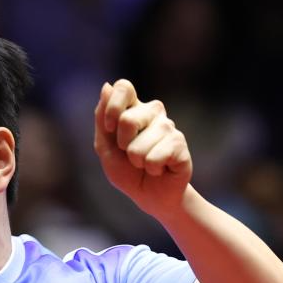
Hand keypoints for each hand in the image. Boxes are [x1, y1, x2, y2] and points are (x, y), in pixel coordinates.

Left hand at [93, 79, 191, 217]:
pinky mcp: (180, 143)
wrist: (151, 195)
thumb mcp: (105, 148)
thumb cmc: (127, 171)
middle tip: (130, 154)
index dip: (113, 106)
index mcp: (133, 109)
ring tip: (146, 163)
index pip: (124, 87)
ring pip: (138, 146)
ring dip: (137, 162)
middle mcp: (153, 113)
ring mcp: (168, 127)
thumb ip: (102, 119)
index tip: (110, 128)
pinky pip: (155, 158)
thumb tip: (106, 87)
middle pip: (127, 119)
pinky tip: (160, 168)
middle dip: (122, 145)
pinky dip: (152, 169)